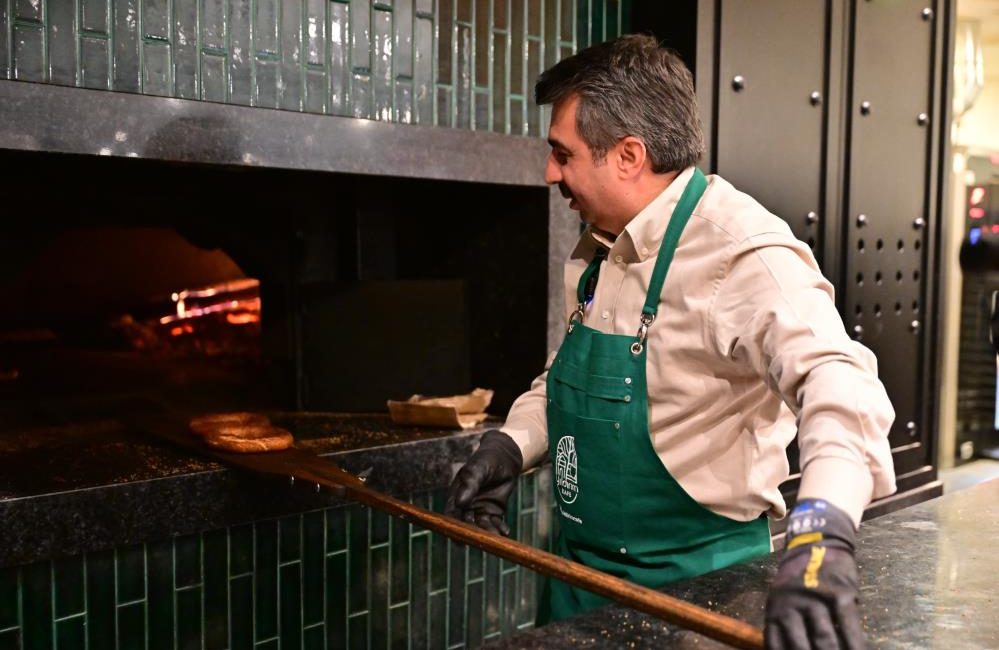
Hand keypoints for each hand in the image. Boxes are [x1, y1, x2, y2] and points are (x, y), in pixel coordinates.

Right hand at [444, 430, 522, 535]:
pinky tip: (504, 531)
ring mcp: (480, 510)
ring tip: (495, 537)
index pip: (451, 515)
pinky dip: (499, 528)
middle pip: (466, 525)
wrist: (504, 458)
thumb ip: (470, 485)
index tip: (458, 536)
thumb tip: (460, 503)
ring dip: (488, 533)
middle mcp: (466, 506)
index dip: (453, 527)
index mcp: (456, 496)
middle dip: (472, 533)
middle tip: (479, 540)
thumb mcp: (477, 470)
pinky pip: (495, 523)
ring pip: (481, 526)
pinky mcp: (494, 511)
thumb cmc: (486, 460)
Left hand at [765, 499, 864, 649]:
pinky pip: (848, 626)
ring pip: (824, 639)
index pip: (776, 645)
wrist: (817, 540)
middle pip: (800, 647)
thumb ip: (787, 624)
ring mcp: (815, 599)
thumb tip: (792, 648)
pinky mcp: (839, 593)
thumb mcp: (783, 598)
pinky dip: (854, 645)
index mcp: (775, 609)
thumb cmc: (800, 577)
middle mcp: (791, 606)